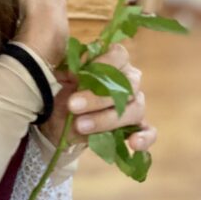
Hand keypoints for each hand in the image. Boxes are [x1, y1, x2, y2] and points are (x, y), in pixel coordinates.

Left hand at [40, 43, 156, 152]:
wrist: (52, 117)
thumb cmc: (58, 86)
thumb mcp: (55, 69)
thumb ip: (64, 62)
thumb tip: (73, 69)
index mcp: (111, 60)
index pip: (119, 55)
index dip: (101, 65)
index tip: (74, 76)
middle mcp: (127, 81)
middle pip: (128, 86)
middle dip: (98, 98)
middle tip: (72, 105)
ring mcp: (133, 105)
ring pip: (135, 110)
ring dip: (107, 119)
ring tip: (80, 125)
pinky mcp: (133, 128)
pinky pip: (148, 132)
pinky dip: (144, 137)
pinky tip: (133, 144)